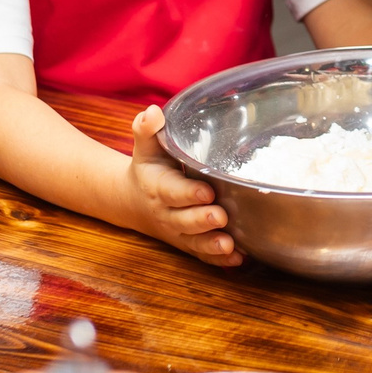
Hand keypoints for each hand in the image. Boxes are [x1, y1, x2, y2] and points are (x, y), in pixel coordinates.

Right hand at [127, 108, 240, 266]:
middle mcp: (168, 213)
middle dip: (203, 220)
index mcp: (159, 187)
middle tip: (222, 217)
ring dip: (212, 245)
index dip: (188, 193)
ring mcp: (179, 231)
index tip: (207, 191)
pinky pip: (202, 255)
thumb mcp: (145, 147)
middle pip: (185, 220)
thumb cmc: (149, 168)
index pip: (173, 191)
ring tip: (231, 246)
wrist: (133, 201)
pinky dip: (219, 261)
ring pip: (195, 242)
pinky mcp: (189, 244)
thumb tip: (152, 112)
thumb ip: (147, 130)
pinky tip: (238, 260)